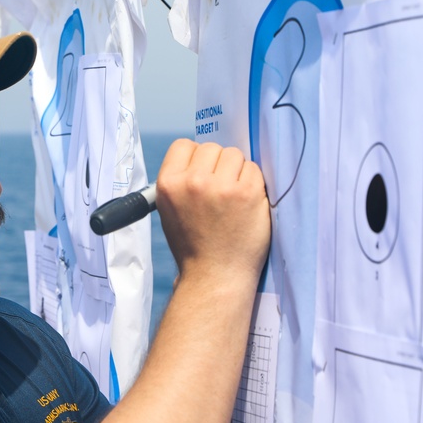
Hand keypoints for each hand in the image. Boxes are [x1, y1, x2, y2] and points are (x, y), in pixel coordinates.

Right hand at [156, 140, 270, 287]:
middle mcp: (193, 182)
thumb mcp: (170, 211)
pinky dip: (253, 183)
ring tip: (233, 198)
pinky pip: (254, 169)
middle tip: (220, 191)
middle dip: (218, 165)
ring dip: (237, 172)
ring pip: (235, 155)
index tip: (202, 174)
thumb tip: (206, 157)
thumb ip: (181, 181)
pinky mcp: (247, 193)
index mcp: (168, 184)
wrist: (215, 276)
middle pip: (212, 148)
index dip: (195, 158)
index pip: (184, 145)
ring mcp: (221, 187)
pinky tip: (246, 204)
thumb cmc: (194, 246)